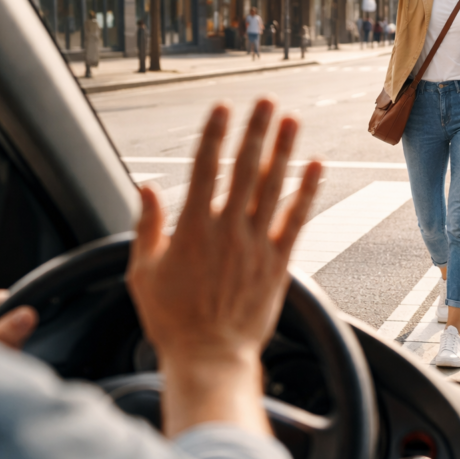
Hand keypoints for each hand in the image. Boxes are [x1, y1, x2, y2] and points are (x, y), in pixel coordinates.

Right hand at [127, 99, 320, 435]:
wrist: (210, 358)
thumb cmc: (172, 320)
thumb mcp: (143, 273)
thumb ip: (147, 227)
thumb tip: (146, 188)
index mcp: (192, 229)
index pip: (203, 168)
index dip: (214, 134)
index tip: (222, 107)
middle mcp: (227, 230)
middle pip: (244, 168)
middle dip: (255, 130)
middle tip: (266, 100)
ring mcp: (256, 245)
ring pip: (273, 187)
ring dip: (283, 150)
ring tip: (291, 119)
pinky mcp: (278, 263)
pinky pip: (296, 220)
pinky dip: (307, 191)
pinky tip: (316, 166)